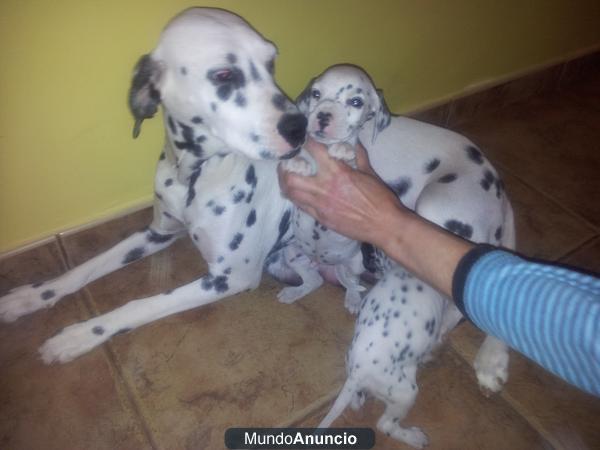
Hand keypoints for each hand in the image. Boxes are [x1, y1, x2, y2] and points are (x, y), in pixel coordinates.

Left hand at [278, 138, 405, 247]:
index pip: (314, 151)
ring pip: (291, 193)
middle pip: (291, 176)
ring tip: (286, 177)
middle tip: (286, 162)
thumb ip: (359, 157)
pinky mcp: (321, 218)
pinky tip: (296, 193)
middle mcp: (324, 188)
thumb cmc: (381, 199)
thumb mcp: (370, 173)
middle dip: (285, 167)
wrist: (384, 225)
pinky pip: (300, 206)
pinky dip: (295, 197)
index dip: (304, 141)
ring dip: (285, 183)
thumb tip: (355, 143)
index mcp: (338, 172)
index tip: (302, 137)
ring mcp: (320, 205)